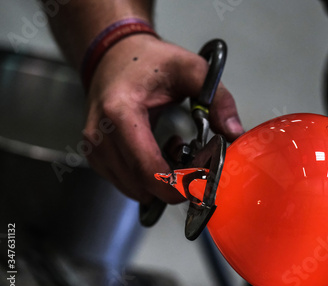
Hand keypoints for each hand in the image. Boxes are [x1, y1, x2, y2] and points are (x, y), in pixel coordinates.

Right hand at [83, 34, 243, 203]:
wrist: (114, 55)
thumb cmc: (150, 61)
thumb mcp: (191, 69)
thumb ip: (218, 98)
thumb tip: (234, 134)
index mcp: (121, 113)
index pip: (148, 170)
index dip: (179, 185)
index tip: (203, 180)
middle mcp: (101, 135)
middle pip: (143, 185)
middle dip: (175, 183)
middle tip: (195, 160)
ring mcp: (94, 149)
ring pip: (136, 189)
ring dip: (161, 180)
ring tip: (174, 150)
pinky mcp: (95, 157)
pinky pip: (127, 183)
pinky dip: (147, 177)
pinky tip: (157, 151)